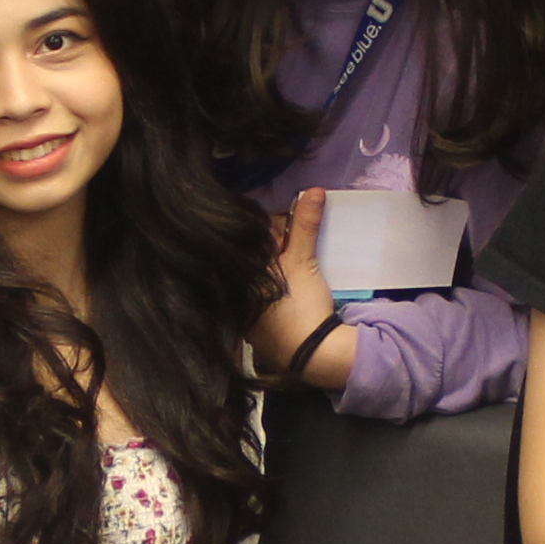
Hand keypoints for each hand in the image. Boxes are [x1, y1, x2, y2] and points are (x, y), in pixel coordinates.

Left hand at [250, 192, 351, 387]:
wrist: (311, 353)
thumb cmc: (301, 306)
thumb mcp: (303, 262)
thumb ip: (304, 225)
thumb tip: (313, 190)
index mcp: (236, 276)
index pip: (244, 242)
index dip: (267, 229)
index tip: (285, 226)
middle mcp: (231, 295)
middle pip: (247, 260)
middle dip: (266, 248)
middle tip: (290, 244)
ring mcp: (240, 313)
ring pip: (251, 280)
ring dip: (267, 268)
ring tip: (288, 264)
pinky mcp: (251, 329)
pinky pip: (255, 299)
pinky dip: (267, 289)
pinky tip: (282, 291)